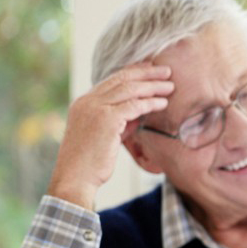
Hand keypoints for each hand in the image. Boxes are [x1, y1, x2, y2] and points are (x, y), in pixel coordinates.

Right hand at [47, 63, 173, 208]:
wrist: (76, 177)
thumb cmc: (91, 162)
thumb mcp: (106, 135)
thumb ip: (120, 121)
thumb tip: (139, 113)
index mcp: (84, 102)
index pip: (112, 80)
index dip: (134, 72)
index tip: (151, 69)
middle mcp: (88, 101)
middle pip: (122, 79)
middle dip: (146, 73)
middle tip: (166, 71)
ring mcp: (95, 108)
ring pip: (129, 89)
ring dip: (153, 86)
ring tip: (170, 86)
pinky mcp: (106, 119)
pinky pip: (134, 105)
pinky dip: (151, 103)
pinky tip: (164, 103)